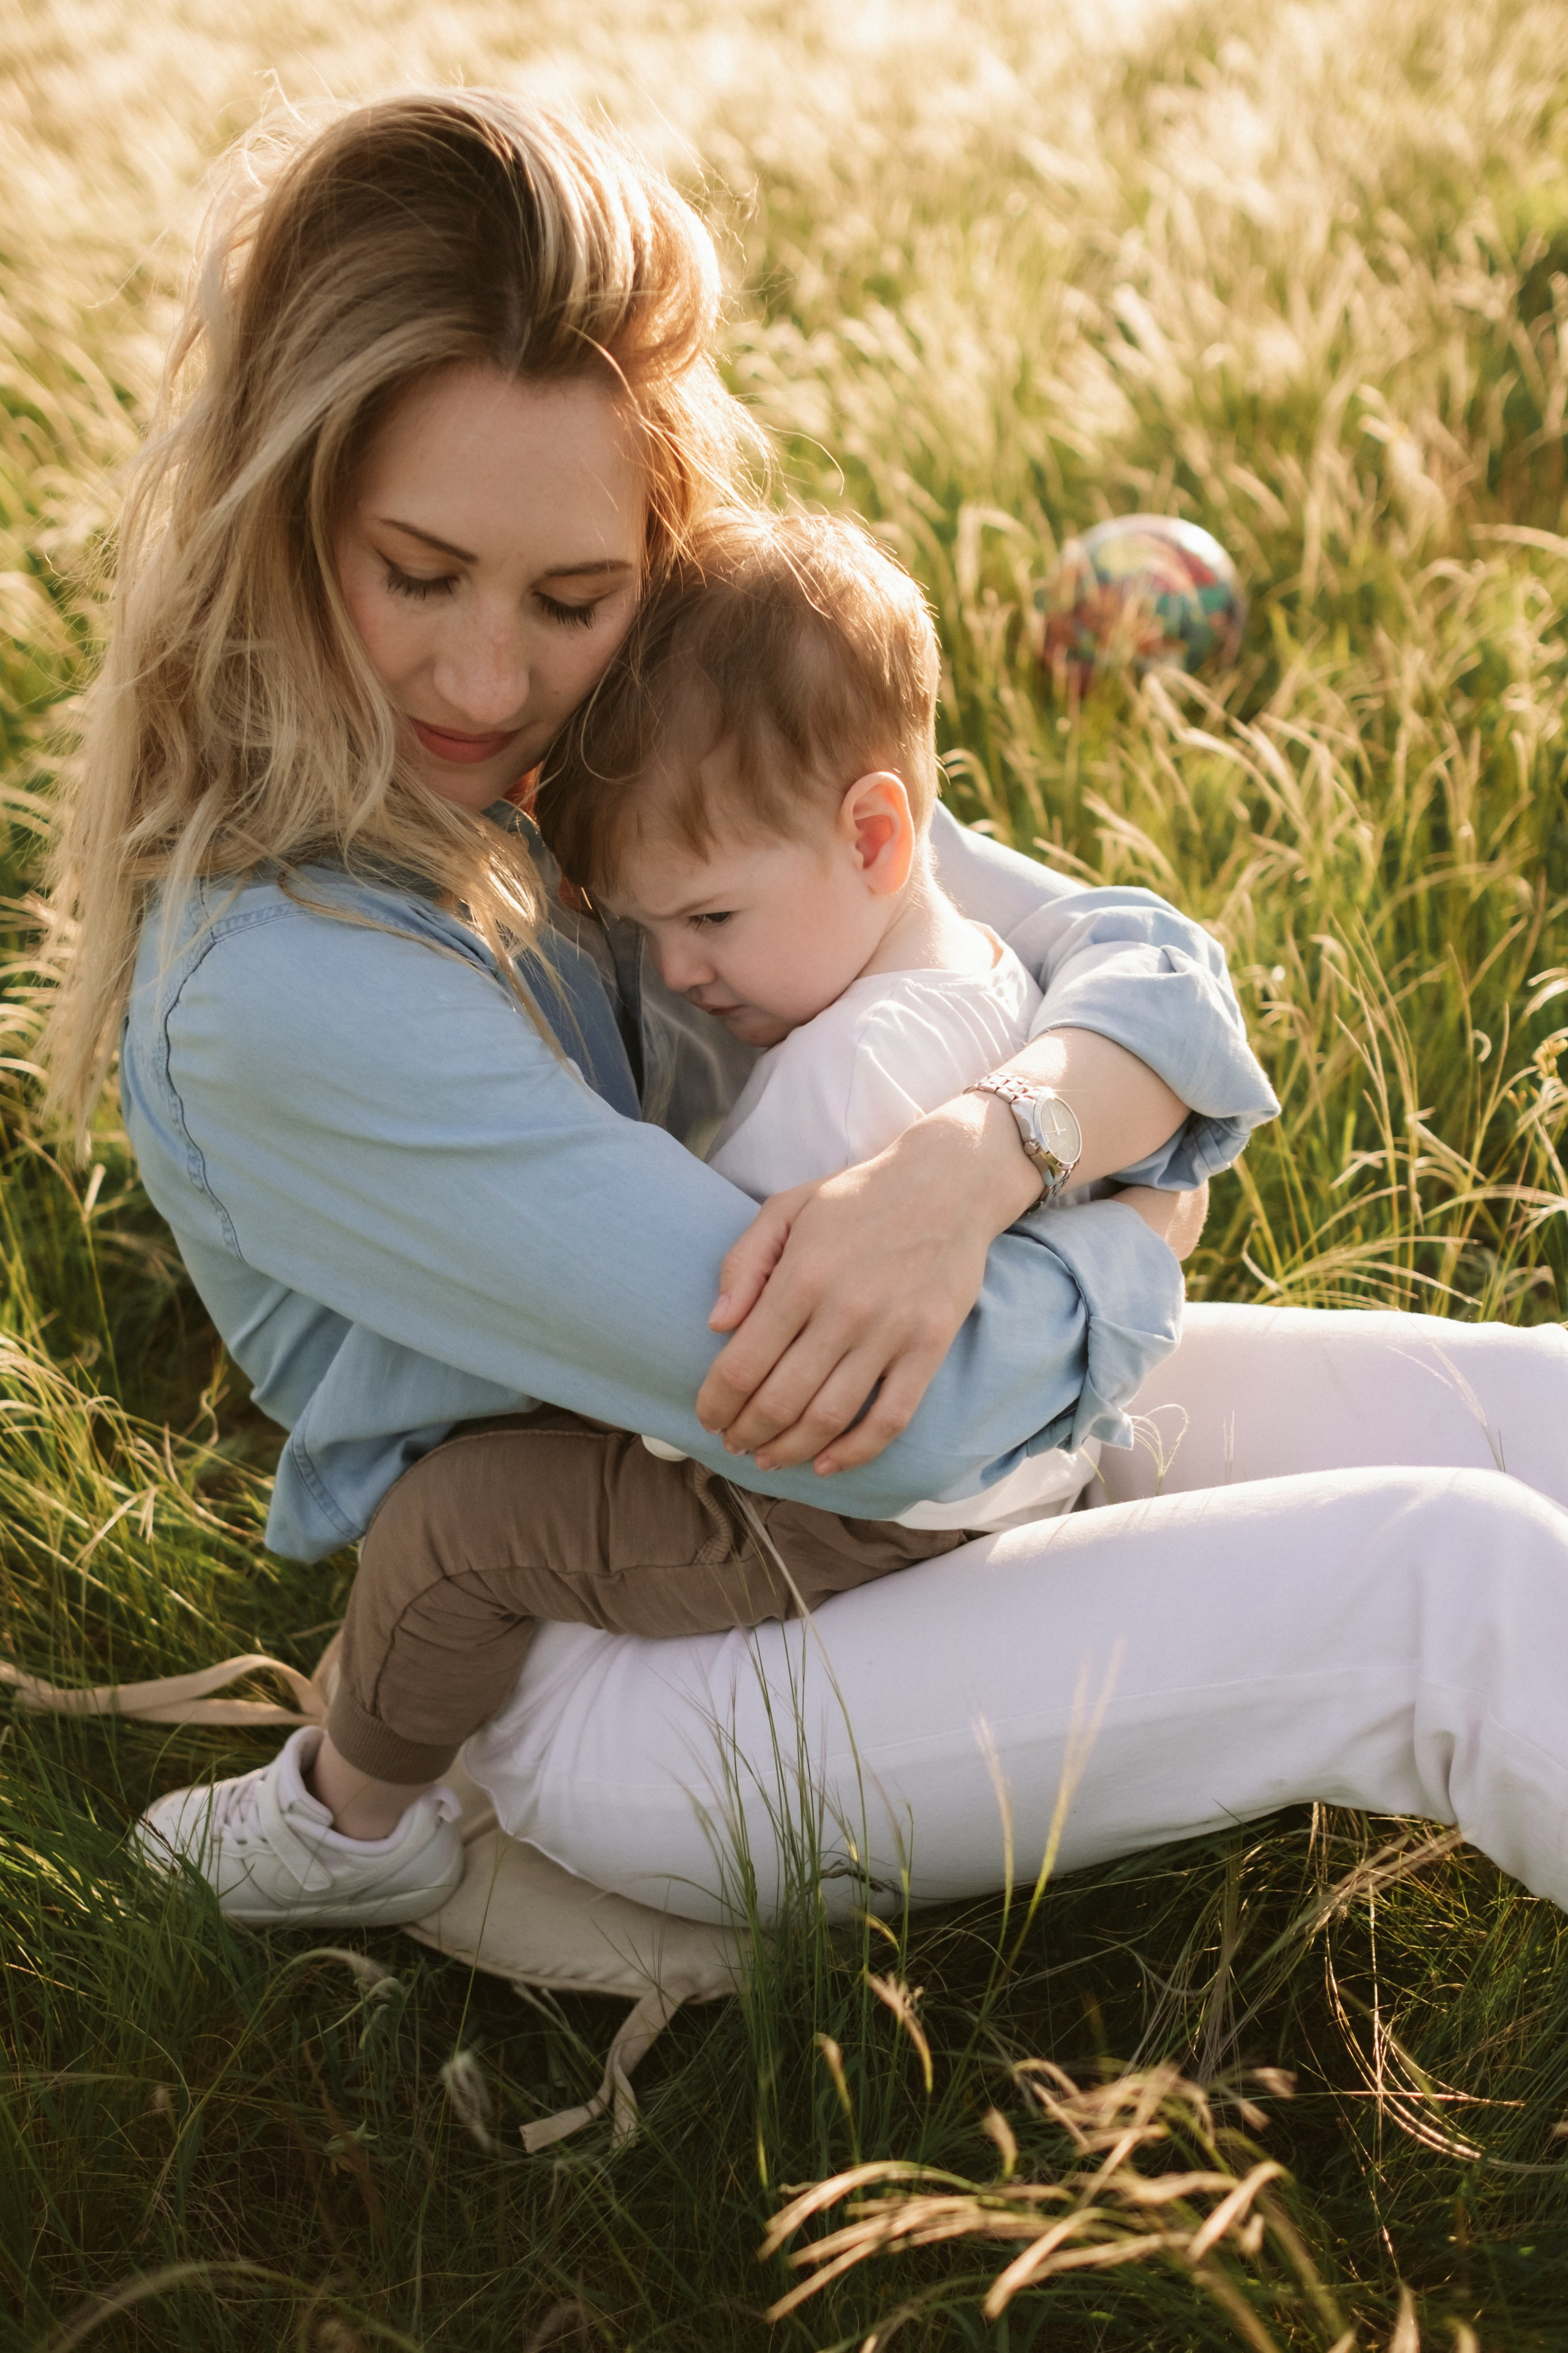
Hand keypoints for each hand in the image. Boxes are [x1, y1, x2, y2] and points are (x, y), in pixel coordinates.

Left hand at [696, 1029, 1197, 1475]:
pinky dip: (855, 1452)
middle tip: (732, 1442)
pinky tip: (827, 1462)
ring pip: (829, 1418)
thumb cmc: (858, 1196)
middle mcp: (844, 1310)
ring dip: (789, 1449)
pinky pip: (890, 1419)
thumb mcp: (787, 1207)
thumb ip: (743, 1262)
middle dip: (746, 1432)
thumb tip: (716, 1324)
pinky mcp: (930, 1348)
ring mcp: (891, 1333)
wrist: (948, 1181)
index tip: (706, 1418)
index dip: (716, 1403)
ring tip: (767, 1457)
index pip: (742, 1363)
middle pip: (780, 1400)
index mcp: (802, 1276)